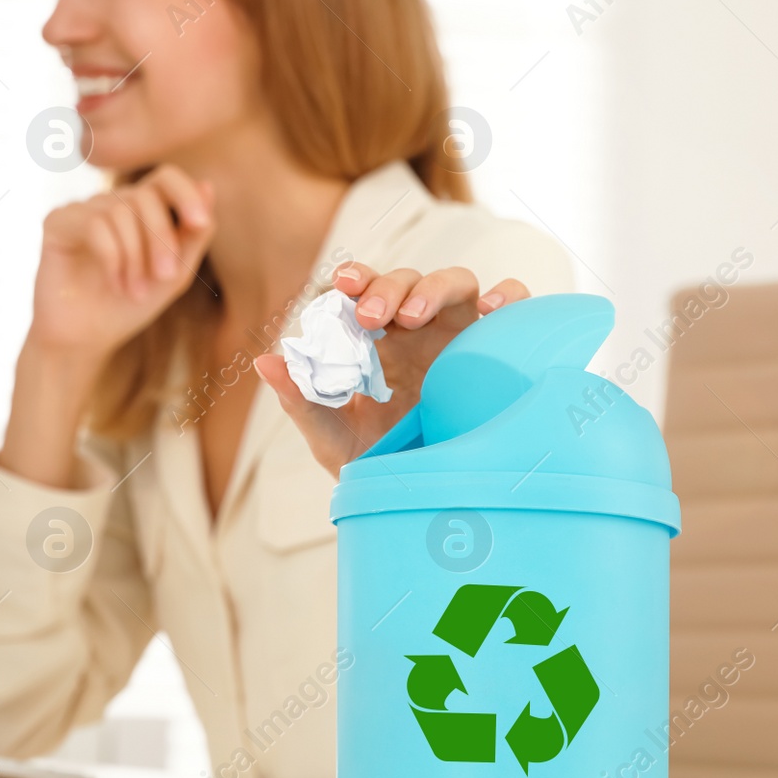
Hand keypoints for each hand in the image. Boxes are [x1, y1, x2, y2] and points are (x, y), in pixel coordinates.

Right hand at [28, 164, 215, 361]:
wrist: (86, 340)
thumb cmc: (131, 306)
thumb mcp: (175, 274)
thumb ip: (194, 235)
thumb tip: (207, 186)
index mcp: (141, 209)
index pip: (166, 178)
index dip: (186, 194)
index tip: (201, 223)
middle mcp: (111, 202)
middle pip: (146, 196)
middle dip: (161, 237)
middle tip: (165, 276)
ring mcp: (82, 209)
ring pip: (121, 212)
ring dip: (135, 257)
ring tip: (135, 291)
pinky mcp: (57, 222)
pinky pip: (94, 224)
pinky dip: (112, 258)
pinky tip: (115, 284)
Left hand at [255, 264, 531, 474]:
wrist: (422, 499)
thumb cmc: (376, 462)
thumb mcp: (331, 436)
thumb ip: (299, 400)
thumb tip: (264, 361)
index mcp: (379, 341)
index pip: (368, 291)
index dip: (358, 277)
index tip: (343, 286)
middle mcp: (420, 331)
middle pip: (410, 280)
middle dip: (388, 287)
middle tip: (371, 318)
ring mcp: (461, 337)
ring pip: (459, 282)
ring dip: (433, 288)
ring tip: (412, 315)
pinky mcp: (497, 352)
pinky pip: (514, 309)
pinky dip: (508, 295)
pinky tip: (491, 310)